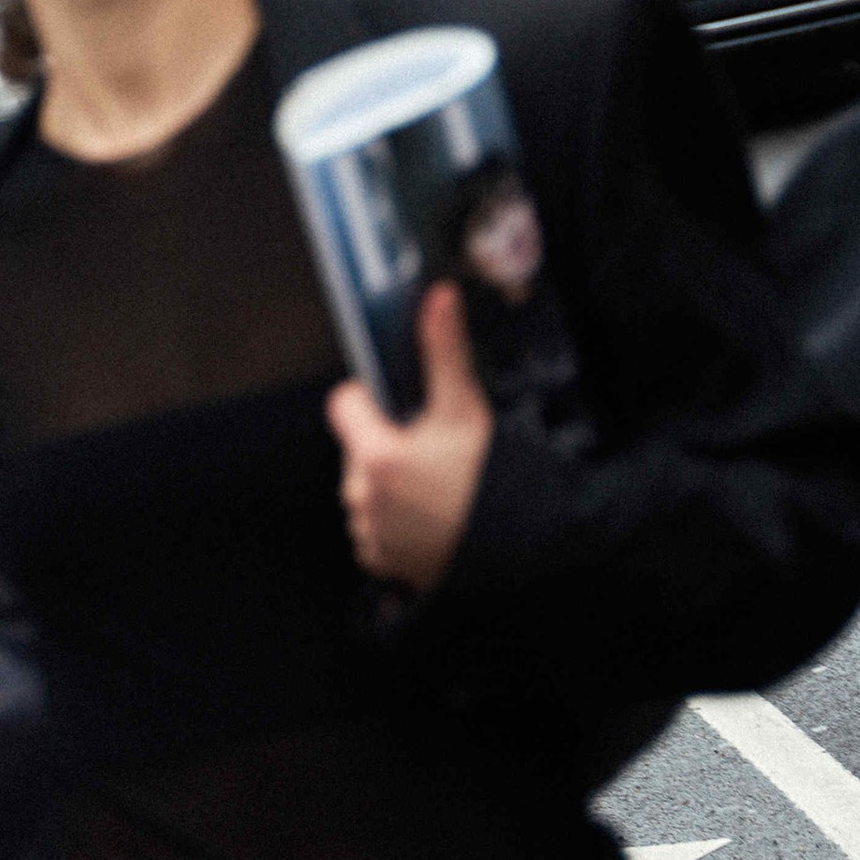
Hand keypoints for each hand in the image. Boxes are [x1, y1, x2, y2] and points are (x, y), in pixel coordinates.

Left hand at [326, 278, 496, 590]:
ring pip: (366, 487)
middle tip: (429, 448)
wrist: (515, 546)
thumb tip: (438, 300)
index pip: (343, 403)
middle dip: (385, 440)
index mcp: (376, 456)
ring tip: (434, 484)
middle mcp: (363, 496)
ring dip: (389, 482)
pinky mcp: (380, 559)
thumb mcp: (466, 410)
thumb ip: (443, 351)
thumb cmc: (489, 482)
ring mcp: (370, 532)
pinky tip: (429, 514)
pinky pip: (375, 526)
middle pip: (357, 446)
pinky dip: (395, 519)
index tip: (397, 405)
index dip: (369, 397)